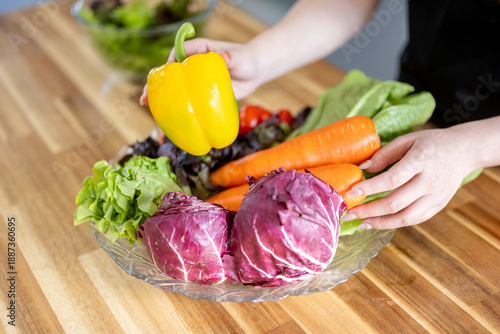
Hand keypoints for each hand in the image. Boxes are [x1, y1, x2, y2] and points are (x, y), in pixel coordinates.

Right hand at [140, 38, 259, 104]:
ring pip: (174, 87)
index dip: (168, 63)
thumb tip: (224, 56)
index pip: (178, 53)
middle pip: (170, 72)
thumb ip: (231, 57)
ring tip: (146, 106)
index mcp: (198, 50)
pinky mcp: (200, 93)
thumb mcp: (239, 58)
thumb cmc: (246, 60)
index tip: (164, 74)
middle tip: (145, 95)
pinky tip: (167, 118)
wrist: (254, 73)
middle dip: (156, 83)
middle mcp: (193, 64)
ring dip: (160, 96)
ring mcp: (195, 80)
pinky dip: (175, 107)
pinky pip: (186, 99)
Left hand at [343, 128, 476, 229]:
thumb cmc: (431, 143)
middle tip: (349, 213)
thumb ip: (384, 154)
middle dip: (368, 210)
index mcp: (421, 160)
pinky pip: (414, 219)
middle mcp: (430, 181)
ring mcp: (436, 196)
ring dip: (380, 223)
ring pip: (405, 218)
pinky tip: (379, 222)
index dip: (370, 188)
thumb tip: (363, 168)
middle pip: (395, 202)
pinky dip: (395, 224)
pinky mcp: (439, 206)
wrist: (465, 151)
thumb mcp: (408, 140)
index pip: (392, 179)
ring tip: (362, 223)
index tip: (351, 192)